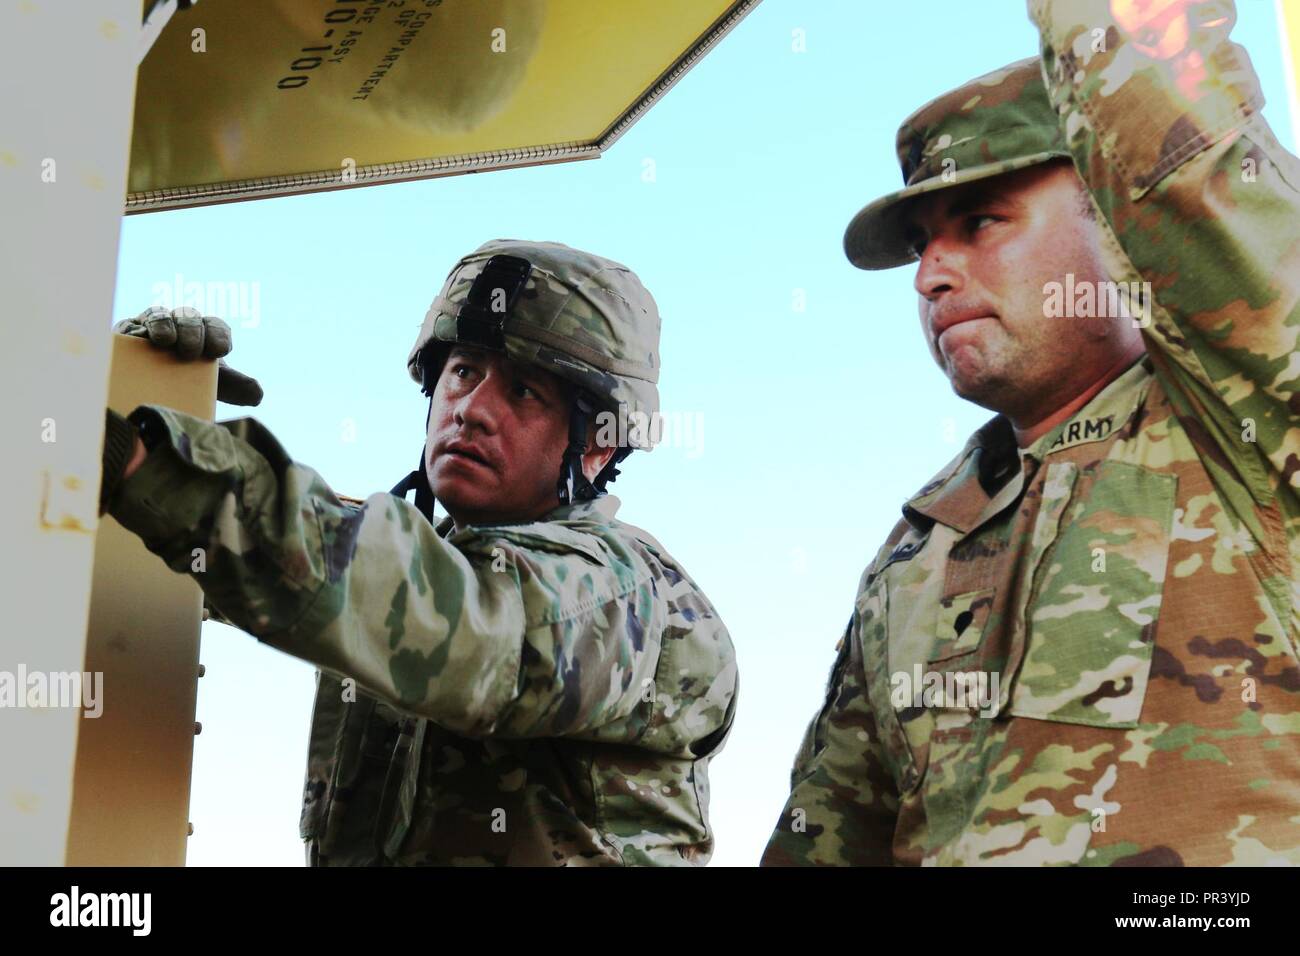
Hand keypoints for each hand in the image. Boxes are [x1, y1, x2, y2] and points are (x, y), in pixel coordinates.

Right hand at [114, 306, 263, 405]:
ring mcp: (150, 325)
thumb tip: (258, 394)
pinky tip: (139, 339)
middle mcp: (179, 324)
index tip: (219, 351)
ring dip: (165, 324)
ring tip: (166, 341)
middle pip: (189, 318)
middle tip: (191, 352)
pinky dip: (137, 329)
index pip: (216, 326)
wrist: (147, 388)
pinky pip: (129, 324)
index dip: (219, 335)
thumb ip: (235, 387)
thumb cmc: (185, 381)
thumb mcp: (211, 385)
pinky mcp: (125, 333)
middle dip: (193, 331)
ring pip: (159, 315)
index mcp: (204, 333)